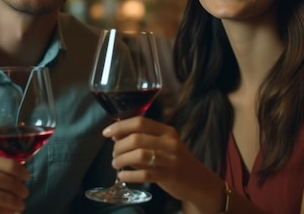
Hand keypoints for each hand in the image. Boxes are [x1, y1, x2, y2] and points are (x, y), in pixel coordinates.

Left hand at [103, 116, 222, 202]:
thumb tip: (115, 134)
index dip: (120, 126)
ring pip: (139, 155)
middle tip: (114, 154)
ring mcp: (169, 159)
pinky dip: (128, 175)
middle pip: (137, 138)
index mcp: (167, 131)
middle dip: (119, 146)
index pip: (140, 122)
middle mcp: (169, 142)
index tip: (106, 133)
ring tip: (116, 164)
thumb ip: (141, 139)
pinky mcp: (168, 176)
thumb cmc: (175, 160)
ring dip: (122, 160)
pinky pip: (143, 174)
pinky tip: (122, 176)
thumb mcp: (162, 145)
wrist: (197, 181)